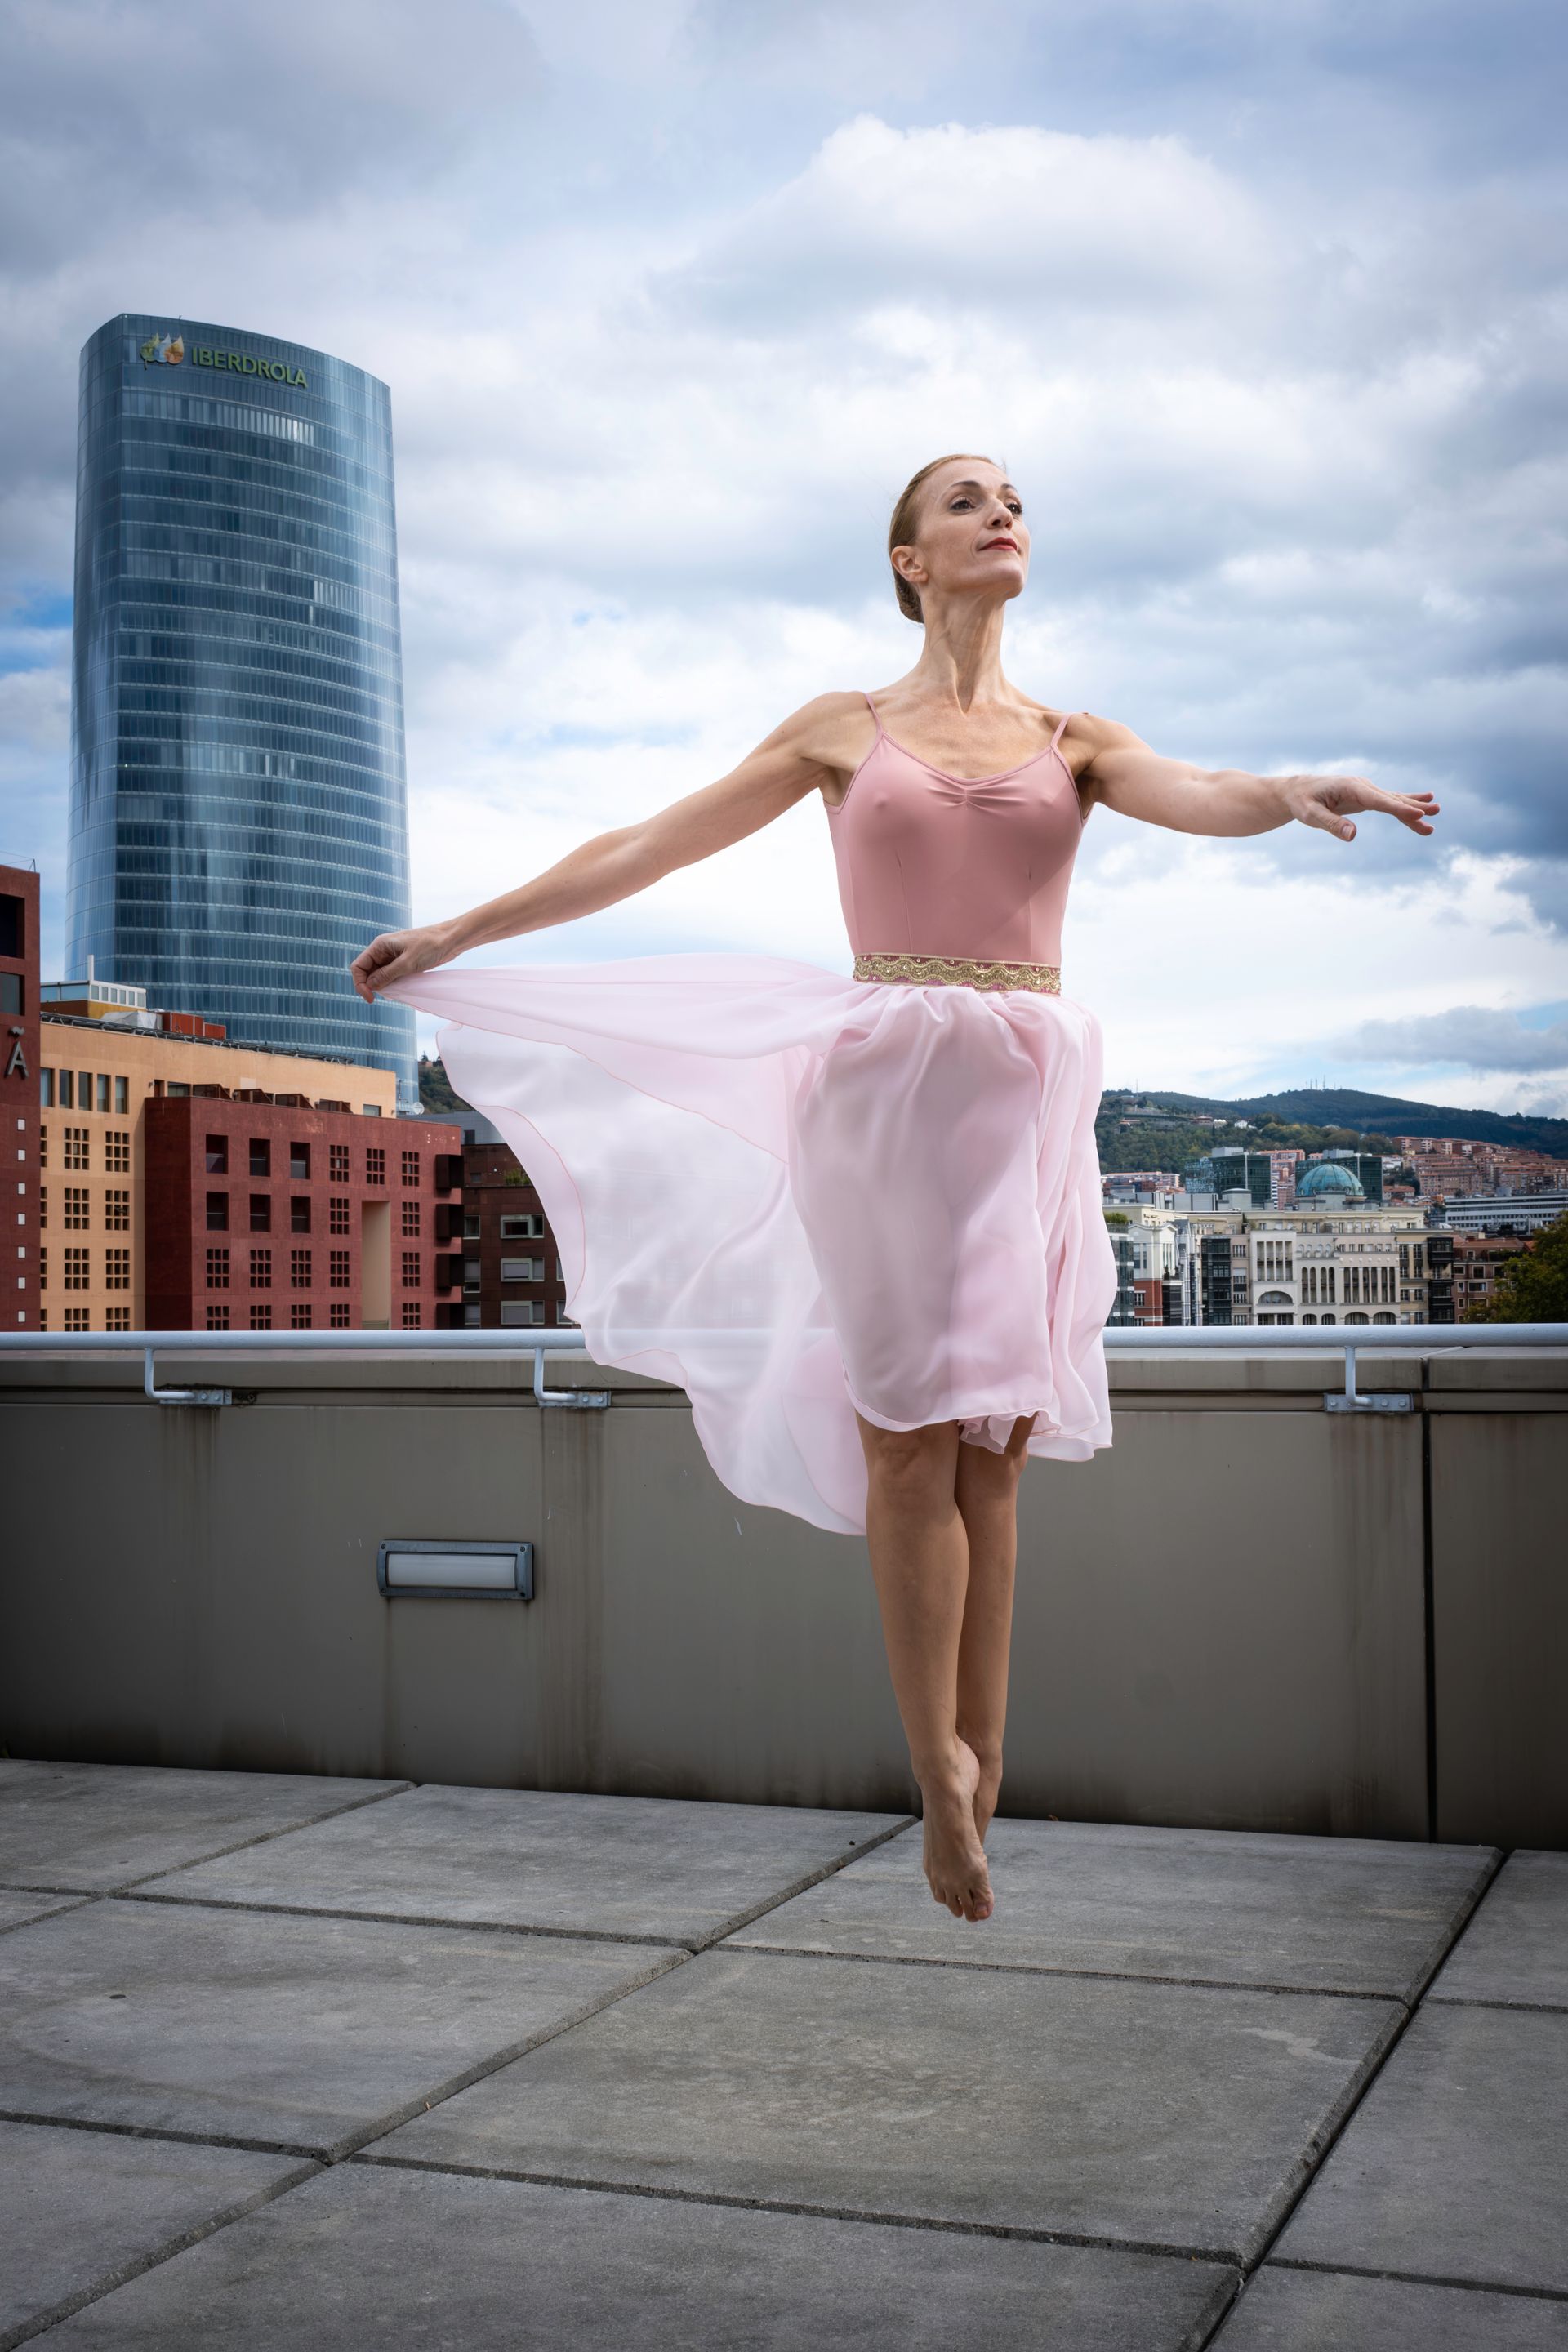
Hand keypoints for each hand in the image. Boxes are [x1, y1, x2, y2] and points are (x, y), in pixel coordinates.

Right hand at [349, 922, 457, 1003]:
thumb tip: (370, 986)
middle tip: (383, 997)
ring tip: (394, 993)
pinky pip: (390, 976)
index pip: (358, 966)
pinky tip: (399, 990)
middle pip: (367, 972)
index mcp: (380, 946)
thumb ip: (387, 974)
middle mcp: (383, 951)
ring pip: (379, 975)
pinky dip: (392, 984)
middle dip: (371, 986)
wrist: (450, 940)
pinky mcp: (402, 963)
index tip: (370, 998)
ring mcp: (392, 957)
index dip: (360, 983)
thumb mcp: (407, 963)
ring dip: (382, 986)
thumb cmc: (430, 946)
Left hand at [1283, 773, 1439, 841]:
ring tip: (1436, 812)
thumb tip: (1353, 836)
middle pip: (1392, 799)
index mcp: (1350, 787)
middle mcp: (1362, 786)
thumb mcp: (1311, 815)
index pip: (1378, 800)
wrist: (1297, 791)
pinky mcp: (1366, 796)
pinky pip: (1389, 802)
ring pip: (1394, 801)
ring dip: (1415, 808)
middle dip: (1413, 808)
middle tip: (1435, 814)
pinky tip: (1425, 803)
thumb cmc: (1302, 802)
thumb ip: (1332, 824)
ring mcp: (1366, 790)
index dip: (1398, 808)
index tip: (1418, 814)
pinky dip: (1406, 805)